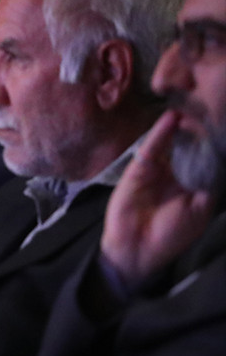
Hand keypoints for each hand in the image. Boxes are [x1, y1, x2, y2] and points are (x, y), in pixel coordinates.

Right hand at [100, 111, 216, 287]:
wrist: (138, 248)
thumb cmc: (173, 234)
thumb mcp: (201, 210)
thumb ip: (209, 183)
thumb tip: (219, 158)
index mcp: (194, 185)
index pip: (207, 158)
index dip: (214, 143)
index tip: (222, 125)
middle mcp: (177, 174)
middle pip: (191, 146)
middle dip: (200, 130)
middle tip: (210, 109)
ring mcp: (158, 169)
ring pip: (173, 143)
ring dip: (183, 126)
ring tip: (194, 107)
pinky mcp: (139, 168)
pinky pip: (153, 147)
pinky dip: (161, 132)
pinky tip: (172, 118)